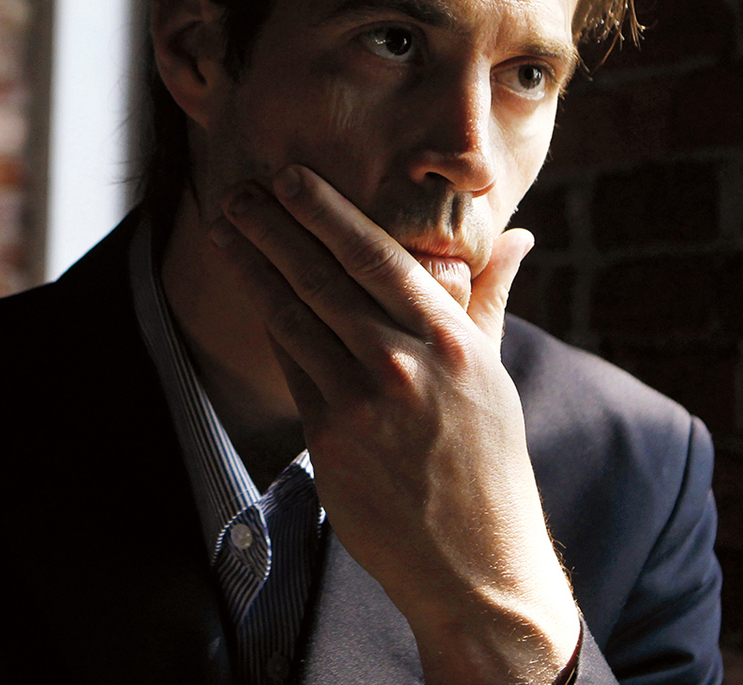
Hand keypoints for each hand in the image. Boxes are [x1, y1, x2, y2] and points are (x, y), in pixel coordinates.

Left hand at [210, 164, 579, 684]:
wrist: (475, 563)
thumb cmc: (488, 461)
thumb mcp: (495, 374)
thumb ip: (489, 298)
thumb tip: (518, 237)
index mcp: (453, 340)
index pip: (378, 257)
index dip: (328, 213)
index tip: (291, 178)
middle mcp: (406, 364)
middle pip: (323, 277)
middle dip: (273, 228)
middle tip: (238, 190)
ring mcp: (363, 403)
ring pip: (294, 316)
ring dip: (253, 268)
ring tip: (224, 231)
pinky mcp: (329, 439)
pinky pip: (291, 365)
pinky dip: (269, 322)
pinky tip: (250, 291)